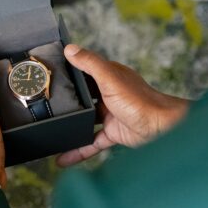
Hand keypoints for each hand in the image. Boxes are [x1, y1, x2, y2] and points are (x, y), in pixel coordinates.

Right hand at [57, 44, 189, 166]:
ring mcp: (110, 114)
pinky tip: (64, 158)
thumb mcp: (110, 78)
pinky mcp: (113, 133)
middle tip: (45, 104)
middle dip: (66, 101)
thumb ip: (90, 63)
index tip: (49, 74)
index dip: (68, 72)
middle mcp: (108, 94)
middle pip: (83, 97)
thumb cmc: (141, 101)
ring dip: (71, 126)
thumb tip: (70, 49)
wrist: (161, 128)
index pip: (84, 71)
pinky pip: (91, 142)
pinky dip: (78, 150)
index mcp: (108, 77)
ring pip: (85, 120)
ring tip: (51, 131)